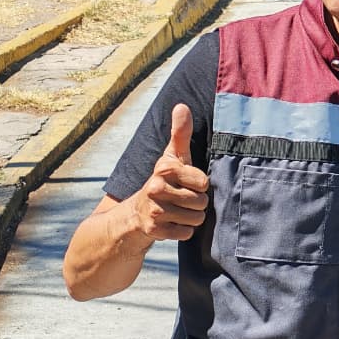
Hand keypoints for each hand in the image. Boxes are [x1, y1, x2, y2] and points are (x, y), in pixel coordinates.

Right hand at [130, 104, 208, 245]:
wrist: (135, 214)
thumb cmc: (163, 181)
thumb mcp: (172, 157)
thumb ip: (180, 133)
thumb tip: (181, 106)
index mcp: (164, 169)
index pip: (203, 182)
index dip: (199, 185)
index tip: (187, 183)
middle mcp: (155, 188)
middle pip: (201, 202)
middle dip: (196, 203)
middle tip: (182, 199)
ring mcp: (154, 210)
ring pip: (196, 219)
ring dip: (191, 218)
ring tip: (177, 211)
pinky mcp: (153, 230)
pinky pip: (186, 233)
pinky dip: (183, 231)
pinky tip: (171, 224)